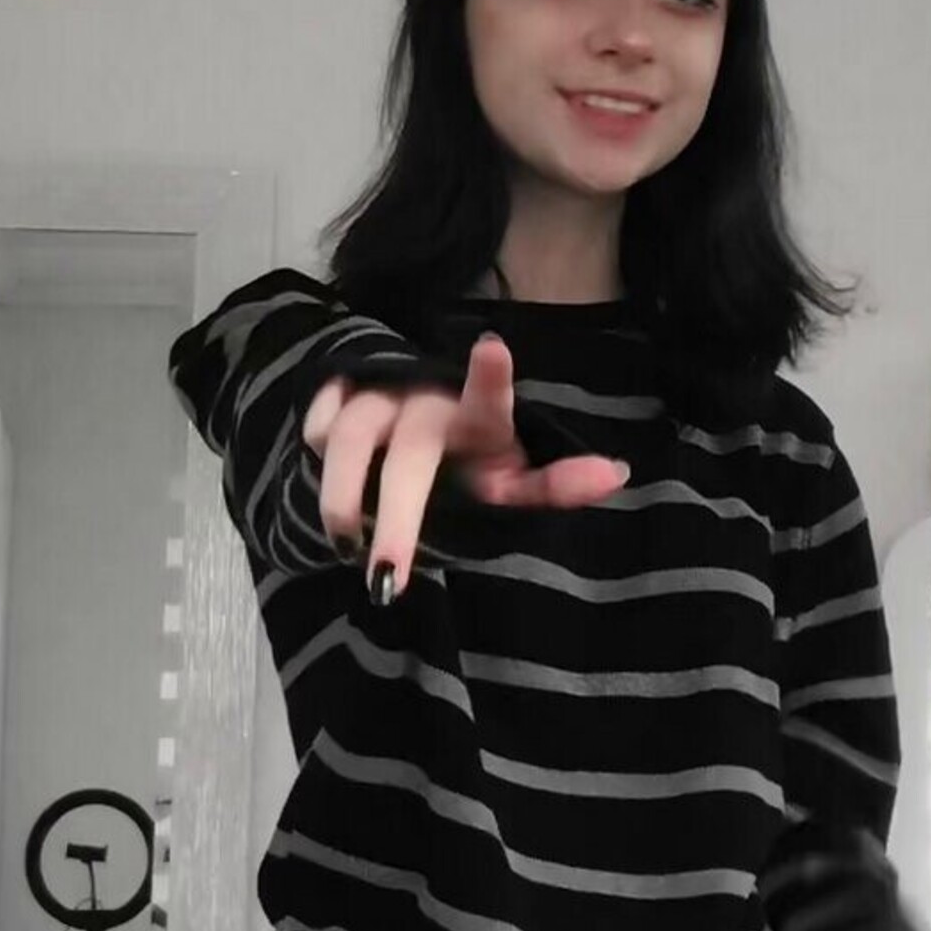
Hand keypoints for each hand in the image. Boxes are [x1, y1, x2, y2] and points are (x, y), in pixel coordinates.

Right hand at [303, 334, 629, 597]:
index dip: (488, 380)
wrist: (402, 423)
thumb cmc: (468, 461)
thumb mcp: (510, 478)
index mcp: (478, 420)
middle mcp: (424, 403)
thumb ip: (555, 484)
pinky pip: (314, 426)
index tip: (492, 350)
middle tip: (388, 581)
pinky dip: (314, 456)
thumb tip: (616, 474)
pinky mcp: (334, 400)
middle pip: (406, 459)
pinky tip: (332, 497)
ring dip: (341, 497)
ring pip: (345, 439)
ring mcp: (375, 398)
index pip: (487, 401)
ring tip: (346, 548)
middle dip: (396, 521)